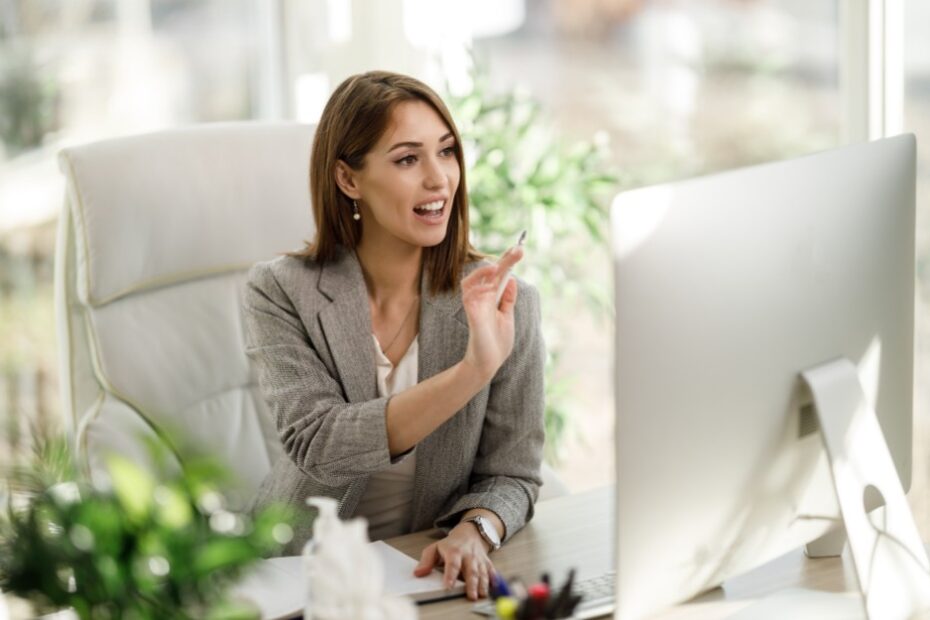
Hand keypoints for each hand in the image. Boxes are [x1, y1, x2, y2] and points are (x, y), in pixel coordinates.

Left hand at [413, 522, 495, 600]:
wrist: (470, 533)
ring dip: (483, 584)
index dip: (450, 575)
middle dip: (471, 584)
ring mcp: (478, 559)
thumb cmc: (451, 544)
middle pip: (470, 570)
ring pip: (482, 572)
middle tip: (471, 596)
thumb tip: (418, 573)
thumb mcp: (435, 548)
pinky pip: (491, 570)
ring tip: (481, 595)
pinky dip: (494, 579)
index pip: (452, 564)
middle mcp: (468, 555)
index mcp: (454, 551)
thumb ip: (426, 561)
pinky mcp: (486, 562)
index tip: (448, 586)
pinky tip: (494, 586)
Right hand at [461, 247, 522, 381]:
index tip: (519, 249)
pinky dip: (478, 290)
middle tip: (519, 249)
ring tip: (498, 267)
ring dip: (484, 273)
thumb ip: (507, 300)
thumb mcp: (507, 317)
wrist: (489, 364)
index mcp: (492, 299)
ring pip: (471, 282)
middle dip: (504, 261)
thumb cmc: (496, 344)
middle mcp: (482, 300)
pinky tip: (490, 287)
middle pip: (489, 275)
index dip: (508, 262)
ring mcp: (475, 307)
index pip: (499, 276)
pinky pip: (469, 298)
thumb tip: (511, 279)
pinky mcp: (472, 316)